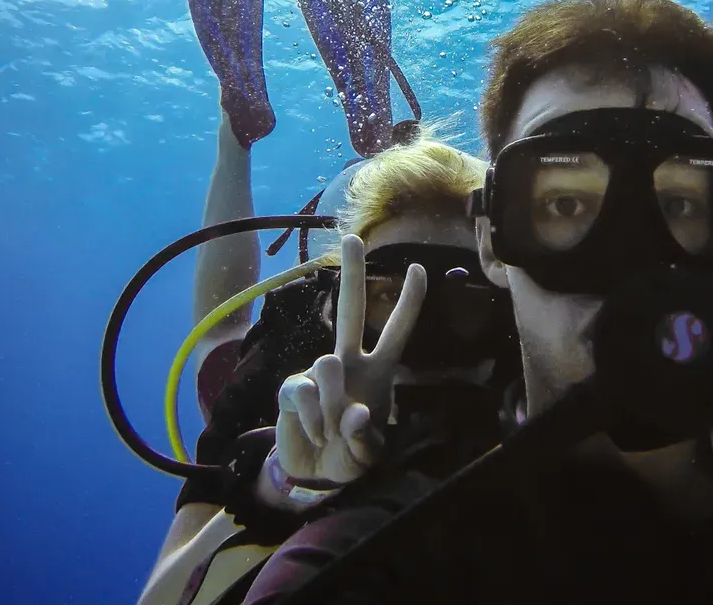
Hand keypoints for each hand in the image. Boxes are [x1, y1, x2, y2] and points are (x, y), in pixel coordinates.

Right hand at [274, 234, 425, 484]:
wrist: (313, 474)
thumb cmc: (349, 456)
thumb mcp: (366, 455)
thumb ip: (365, 437)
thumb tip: (354, 412)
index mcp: (377, 371)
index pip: (396, 331)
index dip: (408, 303)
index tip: (420, 269)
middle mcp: (347, 363)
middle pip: (350, 310)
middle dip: (352, 274)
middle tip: (353, 239)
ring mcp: (316, 371)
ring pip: (327, 365)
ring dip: (332, 406)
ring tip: (331, 432)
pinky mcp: (292, 387)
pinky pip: (303, 391)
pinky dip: (311, 418)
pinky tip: (313, 432)